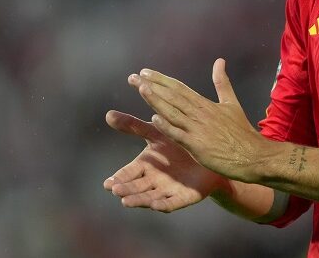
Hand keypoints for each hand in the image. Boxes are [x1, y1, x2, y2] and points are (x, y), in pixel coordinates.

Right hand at [103, 110, 222, 211]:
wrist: (210, 150)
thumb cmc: (178, 141)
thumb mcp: (156, 132)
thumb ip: (134, 126)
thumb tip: (107, 114)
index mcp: (145, 166)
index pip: (127, 174)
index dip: (118, 179)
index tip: (107, 183)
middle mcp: (153, 181)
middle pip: (136, 188)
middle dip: (125, 190)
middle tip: (115, 190)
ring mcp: (168, 190)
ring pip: (150, 198)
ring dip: (138, 200)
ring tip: (126, 202)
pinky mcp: (184, 197)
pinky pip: (172, 203)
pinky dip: (163, 205)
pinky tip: (155, 205)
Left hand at [129, 58, 269, 183]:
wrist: (252, 154)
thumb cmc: (241, 132)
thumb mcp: (231, 103)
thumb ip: (222, 83)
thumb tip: (219, 61)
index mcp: (206, 104)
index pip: (179, 88)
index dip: (161, 79)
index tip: (145, 72)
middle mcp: (200, 113)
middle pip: (172, 96)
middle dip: (152, 86)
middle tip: (133, 77)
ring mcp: (198, 129)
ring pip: (173, 112)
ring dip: (156, 100)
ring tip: (141, 89)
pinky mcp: (198, 146)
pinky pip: (179, 134)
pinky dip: (167, 126)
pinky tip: (154, 118)